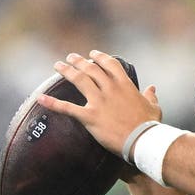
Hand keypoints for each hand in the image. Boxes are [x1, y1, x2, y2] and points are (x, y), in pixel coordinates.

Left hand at [38, 50, 161, 157]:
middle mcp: (110, 89)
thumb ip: (151, 96)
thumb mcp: (154, 107)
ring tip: (58, 65)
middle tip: (71, 58)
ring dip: (67, 71)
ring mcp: (99, 102)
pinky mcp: (90, 116)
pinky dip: (52, 103)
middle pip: (91, 69)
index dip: (100, 57)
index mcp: (125, 85)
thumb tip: (152, 88)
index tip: (92, 54)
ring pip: (79, 80)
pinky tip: (40, 98)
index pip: (110, 65)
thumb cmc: (150, 125)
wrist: (143, 140)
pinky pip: (68, 108)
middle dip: (79, 61)